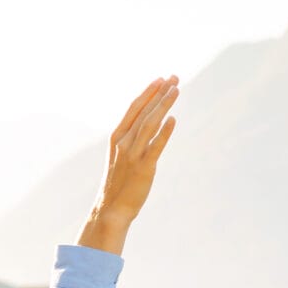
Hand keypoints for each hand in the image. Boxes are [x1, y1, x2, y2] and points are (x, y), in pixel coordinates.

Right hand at [78, 76, 179, 253]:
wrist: (111, 209)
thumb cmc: (118, 183)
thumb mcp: (121, 156)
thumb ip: (132, 140)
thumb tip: (148, 126)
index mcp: (116, 137)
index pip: (134, 108)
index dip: (148, 93)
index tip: (161, 79)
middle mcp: (124, 142)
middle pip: (144, 112)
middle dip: (160, 93)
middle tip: (174, 78)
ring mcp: (133, 154)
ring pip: (150, 124)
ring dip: (163, 105)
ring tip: (176, 91)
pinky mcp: (144, 168)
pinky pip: (155, 146)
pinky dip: (164, 132)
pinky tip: (173, 120)